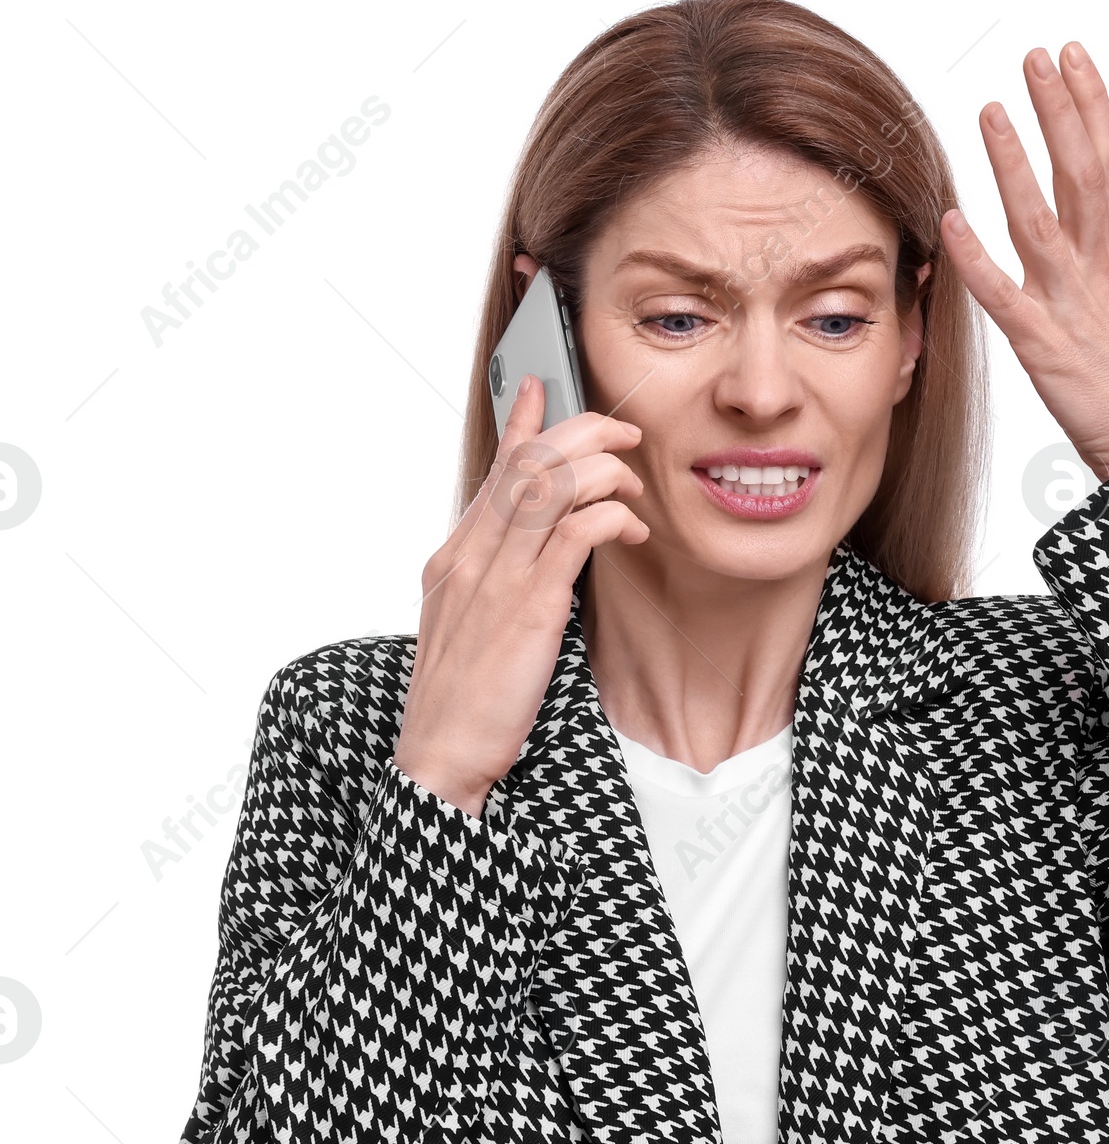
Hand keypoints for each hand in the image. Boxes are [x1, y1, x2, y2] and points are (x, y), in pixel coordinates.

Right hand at [393, 368, 646, 817]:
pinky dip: (607, 516)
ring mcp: (496, 579)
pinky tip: (630, 525)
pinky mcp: (527, 609)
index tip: (545, 387)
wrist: (439, 757)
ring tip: (634, 483)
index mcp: (454, 557)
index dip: (523, 422)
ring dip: (601, 468)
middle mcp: (470, 555)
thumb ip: (496, 582)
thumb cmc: (460, 703)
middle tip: (624, 434)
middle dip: (582, 432)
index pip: (494, 470)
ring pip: (549, 484)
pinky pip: (573, 535)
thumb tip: (538, 557)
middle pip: (526, 461)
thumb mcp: (469, 628)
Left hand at [941, 41, 1108, 480]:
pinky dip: (977, 257)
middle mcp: (1100, 271)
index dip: (1091, 107)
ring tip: (991, 108)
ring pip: (1041, 219)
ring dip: (1014, 162)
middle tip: (1038, 52)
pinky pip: (1005, 296)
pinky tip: (952, 220)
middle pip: (1083, 173)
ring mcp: (1072, 306)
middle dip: (1061, 110)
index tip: (1073, 59)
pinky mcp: (1045, 347)